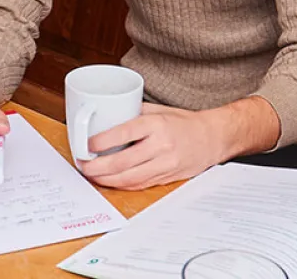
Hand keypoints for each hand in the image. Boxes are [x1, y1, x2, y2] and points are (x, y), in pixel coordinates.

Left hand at [77, 103, 228, 190]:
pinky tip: (110, 182)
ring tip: (92, 175)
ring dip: (107, 180)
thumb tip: (106, 116)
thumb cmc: (185, 122)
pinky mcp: (167, 177)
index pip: (124, 133)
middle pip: (123, 162)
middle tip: (83, 165)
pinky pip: (140, 184)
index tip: (88, 144)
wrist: (213, 138)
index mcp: (157, 125)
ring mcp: (165, 164)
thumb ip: (134, 113)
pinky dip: (123, 185)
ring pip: (130, 178)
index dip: (102, 141)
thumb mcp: (160, 110)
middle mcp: (161, 146)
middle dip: (98, 167)